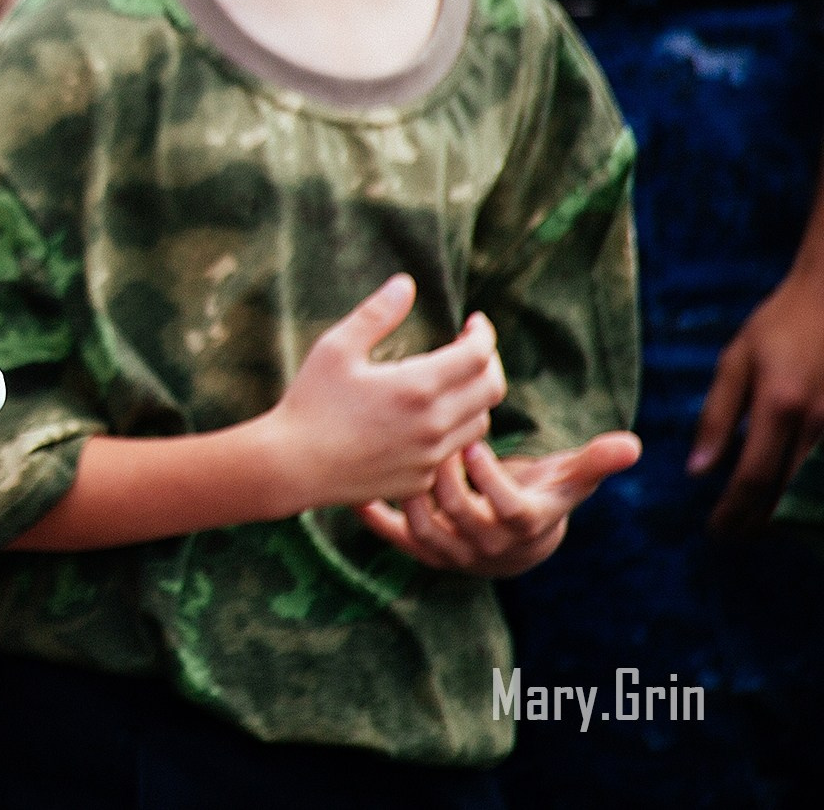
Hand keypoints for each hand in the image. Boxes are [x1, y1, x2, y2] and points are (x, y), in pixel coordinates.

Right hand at [264, 275, 507, 509]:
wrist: (292, 466)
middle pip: (491, 389)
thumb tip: (405, 283)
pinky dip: (453, 430)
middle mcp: (433, 425)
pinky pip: (453, 452)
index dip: (483, 333)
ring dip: (475, 398)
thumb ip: (375, 314)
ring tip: (452, 382)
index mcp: (417, 386)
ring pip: (479, 423)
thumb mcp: (335, 348)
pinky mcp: (420, 479)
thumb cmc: (309, 402)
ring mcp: (429, 457)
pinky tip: (428, 419)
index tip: (473, 323)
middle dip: (489, 362)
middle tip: (471, 349)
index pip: (478, 355)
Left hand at [357, 432, 640, 576]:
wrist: (516, 543)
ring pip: (425, 529)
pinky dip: (374, 518)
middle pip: (459, 513)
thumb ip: (594, 462)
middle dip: (444, 474)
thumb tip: (633, 444)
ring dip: (409, 493)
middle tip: (427, 436)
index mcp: (523, 526)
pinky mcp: (424, 552)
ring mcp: (454, 553)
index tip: (474, 444)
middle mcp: (488, 547)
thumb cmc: (543, 497)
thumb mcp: (569, 480)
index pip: (508, 509)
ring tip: (399, 454)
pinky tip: (356, 492)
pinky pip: (395, 539)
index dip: (490, 480)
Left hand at [689, 270, 823, 532]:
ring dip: (784, 510)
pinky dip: (806, 486)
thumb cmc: (779, 325)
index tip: (716, 531)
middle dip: (757, 519)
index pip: (753, 478)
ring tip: (757, 524)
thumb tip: (699, 468)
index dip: (735, 511)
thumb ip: (717, 415)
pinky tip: (790, 495)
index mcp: (778, 407)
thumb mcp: (736, 361)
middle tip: (733, 536)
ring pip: (811, 484)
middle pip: (786, 490)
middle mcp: (815, 424)